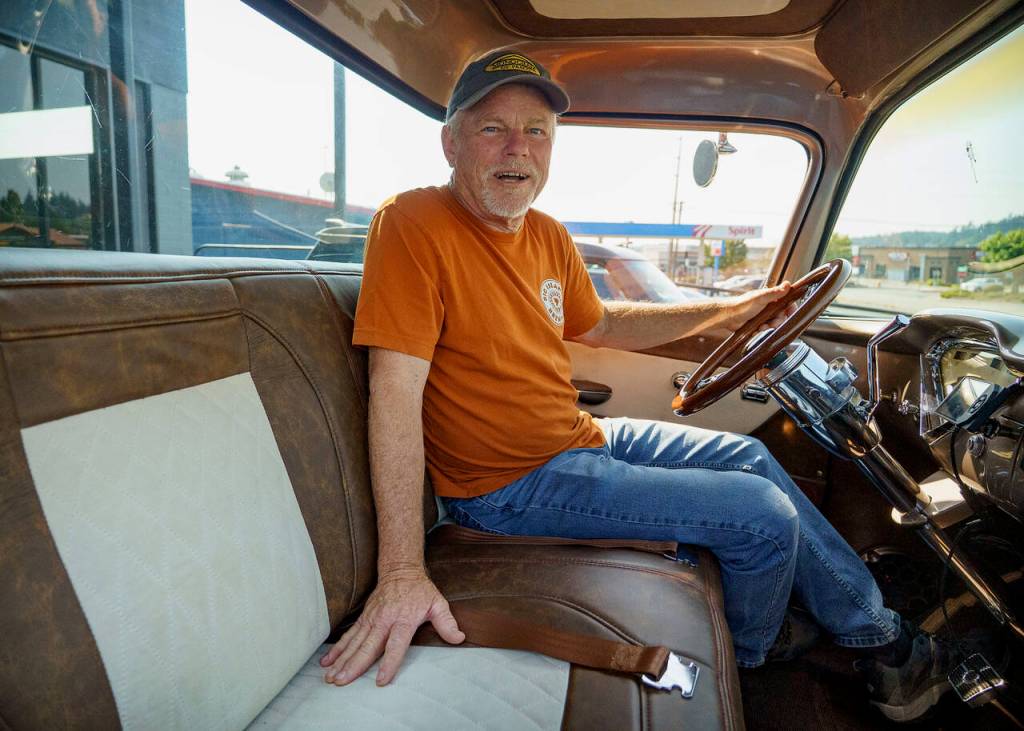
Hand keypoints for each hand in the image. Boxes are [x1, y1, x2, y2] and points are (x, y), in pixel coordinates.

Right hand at [319, 569, 464, 686]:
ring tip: (330, 676)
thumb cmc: (420, 590)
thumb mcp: (438, 603)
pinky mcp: (364, 618)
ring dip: (342, 660)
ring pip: (354, 643)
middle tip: (342, 682)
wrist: (400, 569)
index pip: (395, 645)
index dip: (389, 662)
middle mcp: (384, 620)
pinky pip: (349, 635)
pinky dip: (337, 649)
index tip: (381, 679)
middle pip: (368, 646)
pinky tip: (327, 661)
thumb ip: (447, 622)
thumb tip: (459, 638)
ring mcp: (371, 619)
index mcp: (404, 619)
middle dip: (354, 665)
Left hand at [708, 282, 796, 336]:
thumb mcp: (760, 298)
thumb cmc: (742, 305)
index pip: (787, 301)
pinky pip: (767, 329)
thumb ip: (774, 292)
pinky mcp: (759, 323)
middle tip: (772, 323)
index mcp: (770, 297)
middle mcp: (768, 305)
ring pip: (775, 323)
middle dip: (778, 320)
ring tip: (762, 326)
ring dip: (770, 326)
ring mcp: (763, 315)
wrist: (728, 318)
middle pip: (783, 315)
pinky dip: (763, 330)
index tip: (791, 313)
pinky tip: (757, 329)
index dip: (790, 308)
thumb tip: (788, 284)